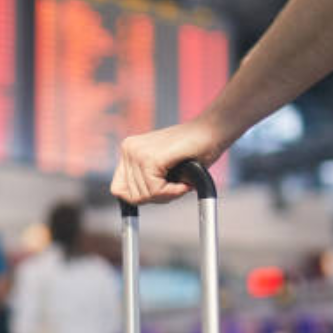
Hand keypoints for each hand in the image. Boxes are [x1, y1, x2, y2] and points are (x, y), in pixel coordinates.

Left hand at [110, 117, 228, 204]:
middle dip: (158, 197)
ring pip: (145, 195)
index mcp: (129, 150)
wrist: (214, 130)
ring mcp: (138, 152)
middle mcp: (129, 149)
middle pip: (133, 196)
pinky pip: (155, 191)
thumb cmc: (194, 150)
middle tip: (176, 185)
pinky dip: (172, 192)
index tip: (160, 190)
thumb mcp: (161, 170)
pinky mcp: (151, 157)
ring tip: (182, 180)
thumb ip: (144, 182)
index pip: (119, 190)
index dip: (141, 197)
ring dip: (168, 194)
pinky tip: (184, 183)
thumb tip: (129, 201)